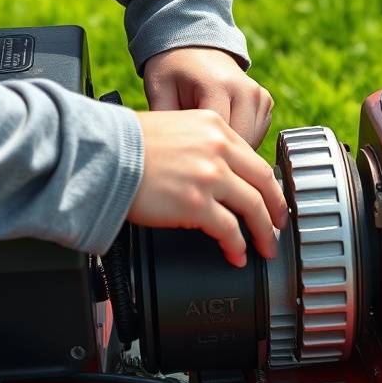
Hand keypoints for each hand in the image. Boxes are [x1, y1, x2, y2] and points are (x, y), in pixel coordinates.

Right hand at [128, 109, 287, 266]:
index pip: (253, 159)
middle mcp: (217, 149)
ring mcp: (209, 177)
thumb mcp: (175, 127)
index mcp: (215, 127)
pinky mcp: (196, 204)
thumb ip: (202, 144)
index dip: (268, 185)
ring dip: (264, 233)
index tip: (272, 200)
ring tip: (266, 248)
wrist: (102, 154)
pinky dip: (237, 246)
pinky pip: (229, 231)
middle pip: (262, 183)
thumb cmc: (126, 144)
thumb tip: (219, 172)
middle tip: (279, 227)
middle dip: (276, 210)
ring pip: (253, 209)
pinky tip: (237, 255)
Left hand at [143, 47, 273, 148]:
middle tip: (196, 152)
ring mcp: (259, 95)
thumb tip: (171, 155)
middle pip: (240, 144)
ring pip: (252, 143)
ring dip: (231, 148)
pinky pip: (257, 135)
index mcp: (218, 86)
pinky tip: (220, 128)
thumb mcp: (159, 91)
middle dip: (219, 155)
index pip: (220, 138)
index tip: (186, 159)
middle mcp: (246, 90)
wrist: (193, 47)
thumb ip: (166, 123)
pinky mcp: (265, 101)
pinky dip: (241, 139)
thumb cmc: (172, 71)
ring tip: (207, 136)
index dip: (203, 155)